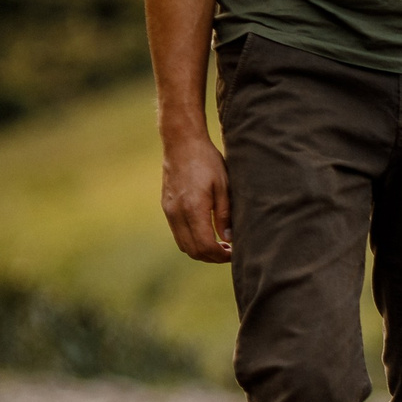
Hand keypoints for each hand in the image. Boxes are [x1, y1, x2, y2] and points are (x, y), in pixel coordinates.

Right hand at [161, 133, 231, 262]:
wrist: (181, 144)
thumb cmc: (207, 161)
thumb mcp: (224, 185)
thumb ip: (225, 214)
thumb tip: (228, 239)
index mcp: (193, 208)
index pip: (205, 246)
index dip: (220, 256)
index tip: (234, 254)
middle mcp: (177, 213)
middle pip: (193, 251)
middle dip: (211, 257)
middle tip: (229, 252)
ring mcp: (169, 211)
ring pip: (183, 245)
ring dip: (201, 250)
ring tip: (220, 245)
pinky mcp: (166, 207)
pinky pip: (177, 233)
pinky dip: (192, 240)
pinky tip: (206, 233)